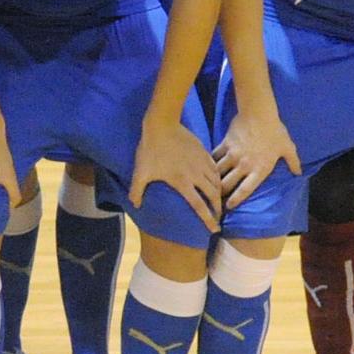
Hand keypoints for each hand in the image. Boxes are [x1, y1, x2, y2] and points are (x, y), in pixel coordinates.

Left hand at [131, 115, 223, 231]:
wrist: (162, 124)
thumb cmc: (150, 149)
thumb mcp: (140, 172)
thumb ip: (137, 190)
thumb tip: (134, 205)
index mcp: (182, 182)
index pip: (199, 206)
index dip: (208, 220)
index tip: (214, 230)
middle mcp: (196, 175)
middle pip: (213, 196)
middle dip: (218, 208)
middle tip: (218, 216)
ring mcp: (202, 162)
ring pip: (217, 182)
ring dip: (219, 193)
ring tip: (218, 200)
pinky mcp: (204, 152)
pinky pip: (215, 169)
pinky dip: (217, 178)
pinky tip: (215, 180)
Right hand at [211, 104, 302, 208]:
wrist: (259, 113)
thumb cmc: (275, 131)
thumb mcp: (288, 147)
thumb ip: (293, 162)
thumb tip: (299, 173)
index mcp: (260, 169)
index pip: (245, 190)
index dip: (236, 200)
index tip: (229, 206)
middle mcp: (244, 165)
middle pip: (228, 184)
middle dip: (221, 193)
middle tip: (216, 198)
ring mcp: (233, 155)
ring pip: (218, 172)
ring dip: (214, 179)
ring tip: (209, 184)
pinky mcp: (225, 144)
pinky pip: (215, 156)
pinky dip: (211, 162)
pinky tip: (207, 166)